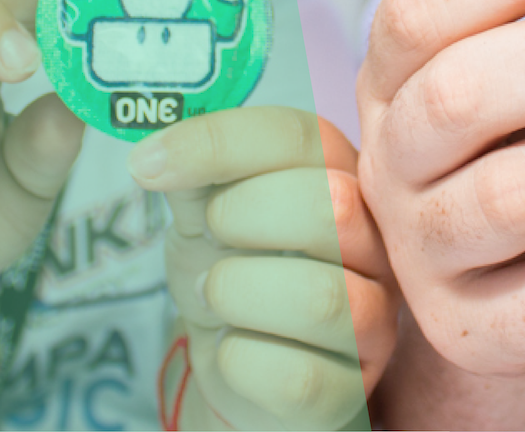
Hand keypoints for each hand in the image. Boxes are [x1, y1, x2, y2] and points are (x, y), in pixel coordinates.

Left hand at [128, 106, 398, 430]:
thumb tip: (155, 158)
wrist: (236, 356)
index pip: (297, 136)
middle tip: (209, 233)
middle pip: (333, 207)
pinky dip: (239, 360)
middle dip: (242, 215)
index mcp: (341, 170)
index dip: (218, 143)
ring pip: (322, 299)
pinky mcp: (353, 389)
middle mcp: (376, 239)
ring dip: (237, 292)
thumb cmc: (231, 263)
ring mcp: (375, 317)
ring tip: (216, 293)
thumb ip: (194, 174)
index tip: (149, 164)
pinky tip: (232, 347)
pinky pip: (298, 378)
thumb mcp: (205, 207)